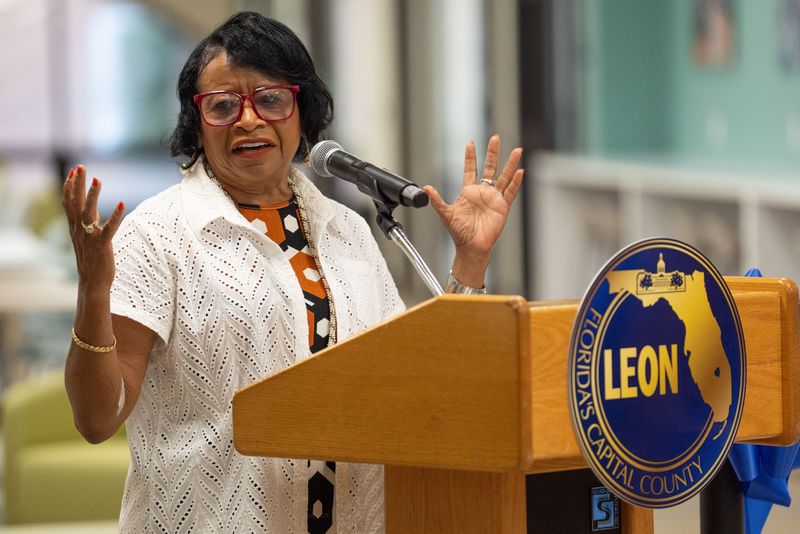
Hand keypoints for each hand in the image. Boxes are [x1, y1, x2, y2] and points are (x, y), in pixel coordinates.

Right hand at [62, 165, 124, 289]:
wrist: (92, 282)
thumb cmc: (91, 260)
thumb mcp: (85, 239)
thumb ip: (86, 224)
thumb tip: (89, 211)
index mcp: (75, 228)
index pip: (69, 203)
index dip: (70, 186)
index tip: (73, 171)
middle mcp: (79, 230)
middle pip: (76, 202)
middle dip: (78, 183)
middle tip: (80, 166)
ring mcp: (90, 237)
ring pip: (89, 212)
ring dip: (92, 195)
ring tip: (97, 179)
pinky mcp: (103, 244)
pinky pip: (109, 228)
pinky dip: (115, 216)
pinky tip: (121, 203)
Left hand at [423, 135, 523, 286]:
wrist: (471, 247)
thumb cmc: (459, 232)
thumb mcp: (446, 213)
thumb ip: (437, 200)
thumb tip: (425, 188)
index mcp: (468, 191)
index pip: (470, 169)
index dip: (470, 157)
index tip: (471, 143)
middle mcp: (482, 192)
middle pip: (489, 167)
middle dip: (492, 153)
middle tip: (495, 138)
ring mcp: (494, 198)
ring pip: (504, 176)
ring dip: (510, 164)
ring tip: (517, 150)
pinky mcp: (503, 207)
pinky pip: (510, 192)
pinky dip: (515, 182)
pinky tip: (519, 171)